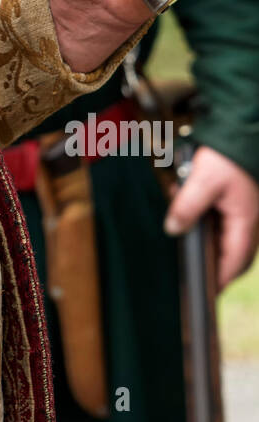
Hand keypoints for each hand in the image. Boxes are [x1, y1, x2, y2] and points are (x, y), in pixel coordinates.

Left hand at [165, 145, 258, 289]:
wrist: (239, 129)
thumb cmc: (227, 156)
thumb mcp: (202, 181)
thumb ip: (186, 207)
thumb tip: (173, 229)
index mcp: (245, 223)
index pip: (234, 263)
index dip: (220, 280)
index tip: (205, 293)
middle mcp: (249, 222)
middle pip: (233, 255)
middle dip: (213, 264)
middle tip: (194, 273)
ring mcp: (244, 212)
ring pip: (226, 238)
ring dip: (205, 238)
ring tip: (183, 230)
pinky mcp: (236, 201)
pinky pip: (221, 220)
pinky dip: (204, 219)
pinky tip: (184, 201)